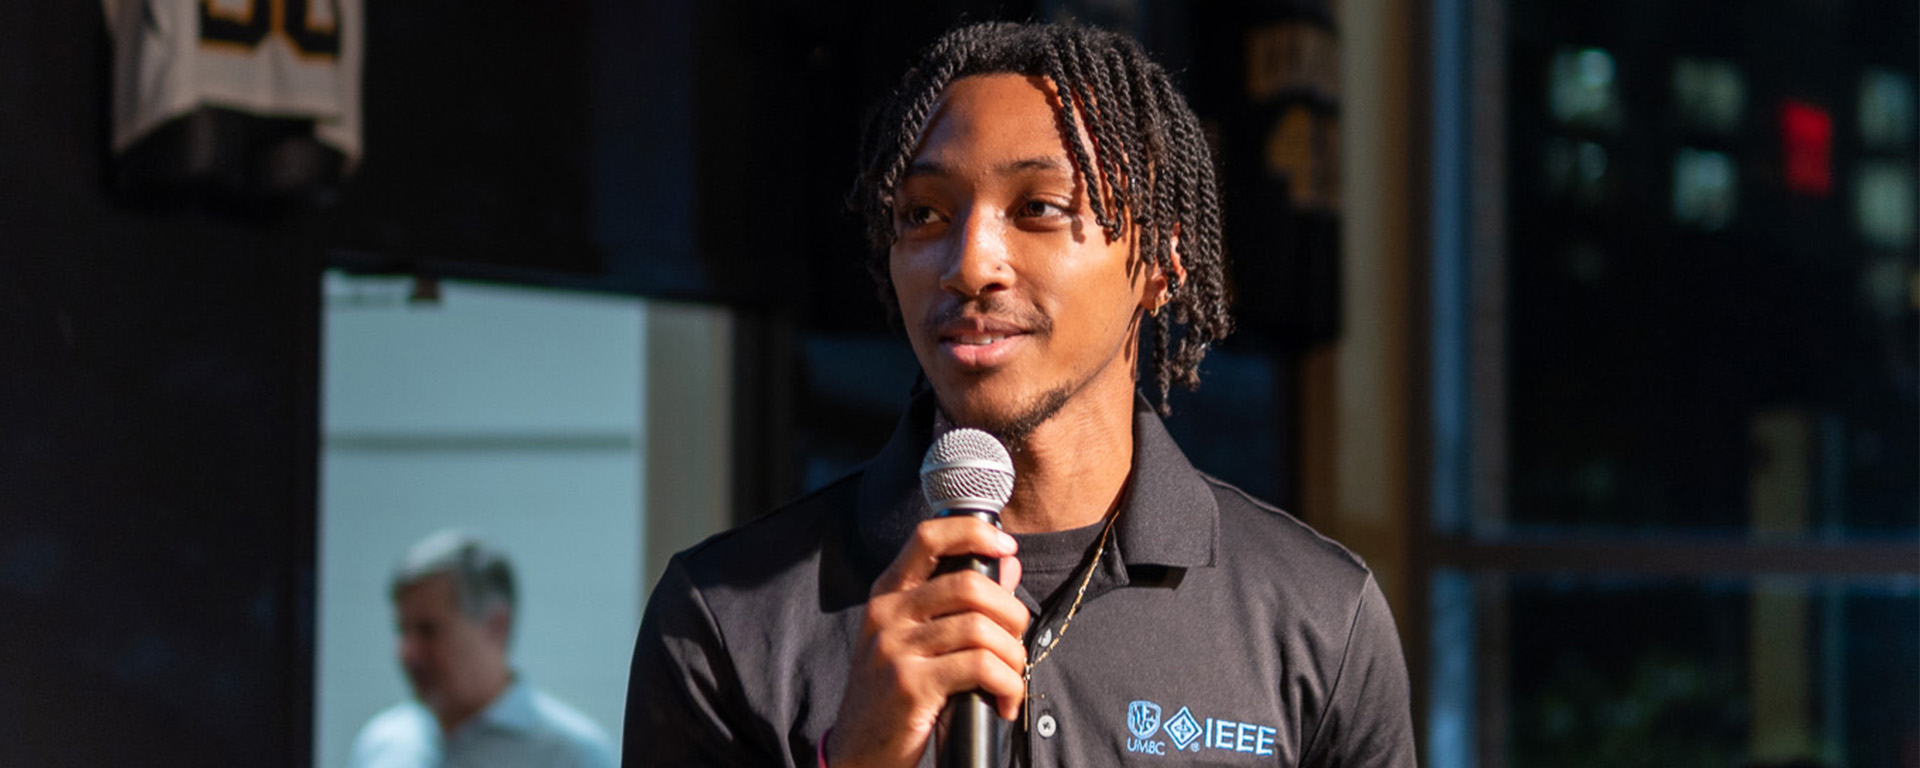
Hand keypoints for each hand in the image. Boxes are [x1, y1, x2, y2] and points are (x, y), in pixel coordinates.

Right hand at [826, 515, 1027, 767]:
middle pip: (969, 584)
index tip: (1006, 546)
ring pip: (980, 629)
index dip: (973, 531)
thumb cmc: (895, 694)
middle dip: (1012, 612)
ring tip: (1012, 678)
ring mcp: (895, 649)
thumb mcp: (918, 640)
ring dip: (1013, 656)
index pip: (928, 537)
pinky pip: (980, 667)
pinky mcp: (910, 685)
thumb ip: (961, 601)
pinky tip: (1004, 701)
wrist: (859, 752)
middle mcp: (887, 614)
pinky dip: (1007, 685)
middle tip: (1017, 641)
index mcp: (888, 594)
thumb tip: (1008, 563)